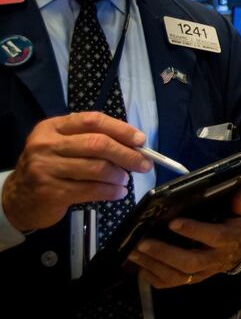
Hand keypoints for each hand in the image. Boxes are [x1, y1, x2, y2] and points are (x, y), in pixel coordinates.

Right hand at [2, 112, 150, 231]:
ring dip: (119, 175)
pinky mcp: (51, 192)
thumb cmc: (50, 168)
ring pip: (96, 169)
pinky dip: (111, 192)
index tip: (140, 139)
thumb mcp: (63, 146)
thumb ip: (91, 139)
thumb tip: (134, 144)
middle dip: (127, 154)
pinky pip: (91, 190)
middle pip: (97, 144)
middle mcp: (46, 145)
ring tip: (125, 180)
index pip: (92, 120)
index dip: (120, 129)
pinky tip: (118, 192)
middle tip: (144, 164)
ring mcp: (46, 169)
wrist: (18, 198)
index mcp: (52, 127)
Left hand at [129, 189, 240, 287]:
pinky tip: (138, 265)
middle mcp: (215, 259)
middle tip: (143, 242)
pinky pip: (170, 284)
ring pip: (177, 276)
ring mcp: (202, 273)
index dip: (194, 230)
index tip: (172, 222)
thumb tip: (240, 194)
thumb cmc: (235, 226)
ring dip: (154, 265)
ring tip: (134, 251)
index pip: (213, 237)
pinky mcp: (190, 280)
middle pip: (190, 262)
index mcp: (229, 239)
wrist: (238, 251)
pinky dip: (152, 277)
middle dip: (165, 253)